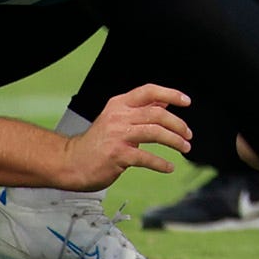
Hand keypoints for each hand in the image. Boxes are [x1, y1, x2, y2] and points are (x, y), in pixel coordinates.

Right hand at [57, 85, 190, 189]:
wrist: (70, 162)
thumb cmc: (96, 142)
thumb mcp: (116, 117)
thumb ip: (141, 109)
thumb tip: (166, 100)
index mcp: (119, 104)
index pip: (149, 91)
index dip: (171, 94)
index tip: (187, 101)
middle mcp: (118, 116)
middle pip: (157, 113)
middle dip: (178, 124)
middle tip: (188, 134)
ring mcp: (117, 136)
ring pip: (155, 132)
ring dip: (175, 141)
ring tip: (184, 147)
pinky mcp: (117, 155)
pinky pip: (146, 158)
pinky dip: (161, 163)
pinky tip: (169, 167)